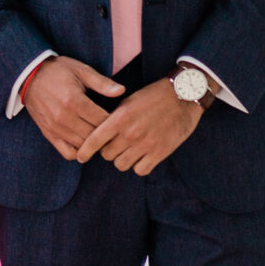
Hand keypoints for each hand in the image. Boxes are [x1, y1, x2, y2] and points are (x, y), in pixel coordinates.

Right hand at [22, 56, 125, 160]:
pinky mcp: (48, 134)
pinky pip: (68, 153)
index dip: (115, 120)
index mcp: (73, 100)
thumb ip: (102, 83)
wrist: (29, 76)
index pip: (102, 120)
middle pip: (94, 135)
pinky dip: (79, 152)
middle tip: (114, 128)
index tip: (120, 117)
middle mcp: (63, 117)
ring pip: (83, 146)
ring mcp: (55, 128)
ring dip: (94, 143)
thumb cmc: (58, 71)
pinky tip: (85, 142)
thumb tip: (122, 91)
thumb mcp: (81, 70)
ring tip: (102, 135)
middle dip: (107, 133)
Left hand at [75, 79, 202, 173]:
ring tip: (130, 150)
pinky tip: (143, 156)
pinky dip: (140, 165)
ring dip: (124, 159)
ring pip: (121, 165)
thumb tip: (99, 131)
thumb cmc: (154, 96)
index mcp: (120, 117)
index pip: (95, 139)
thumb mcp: (129, 100)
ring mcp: (145, 144)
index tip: (80, 157)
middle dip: (109, 151)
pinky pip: (140, 170)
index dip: (85, 150)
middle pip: (107, 155)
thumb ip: (114, 117)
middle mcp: (130, 133)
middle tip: (116, 145)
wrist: (184, 95)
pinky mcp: (160, 152)